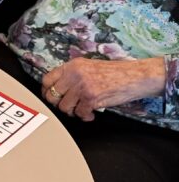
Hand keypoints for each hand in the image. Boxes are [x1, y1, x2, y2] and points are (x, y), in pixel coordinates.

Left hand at [41, 57, 164, 120]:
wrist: (135, 76)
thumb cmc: (114, 73)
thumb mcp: (89, 67)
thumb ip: (72, 75)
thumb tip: (55, 90)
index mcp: (73, 65)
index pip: (47, 80)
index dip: (46, 91)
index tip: (50, 97)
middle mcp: (75, 74)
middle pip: (52, 96)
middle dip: (59, 104)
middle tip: (69, 106)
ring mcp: (82, 86)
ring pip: (64, 107)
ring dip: (73, 111)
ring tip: (83, 108)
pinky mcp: (91, 98)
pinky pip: (79, 113)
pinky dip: (85, 116)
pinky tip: (91, 113)